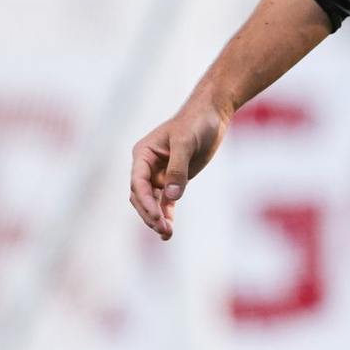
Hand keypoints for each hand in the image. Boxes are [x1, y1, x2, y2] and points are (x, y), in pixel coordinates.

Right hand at [129, 100, 228, 239]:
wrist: (211, 115)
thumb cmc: (196, 122)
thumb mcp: (186, 142)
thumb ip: (177, 168)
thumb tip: (171, 195)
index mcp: (144, 153)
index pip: (138, 182)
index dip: (145, 201)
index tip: (157, 216)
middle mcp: (147, 166)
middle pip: (140, 196)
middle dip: (149, 214)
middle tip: (163, 229)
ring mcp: (159, 174)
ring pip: (151, 202)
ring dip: (157, 218)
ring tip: (167, 234)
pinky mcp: (173, 181)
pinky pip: (165, 202)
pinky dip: (166, 215)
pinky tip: (169, 231)